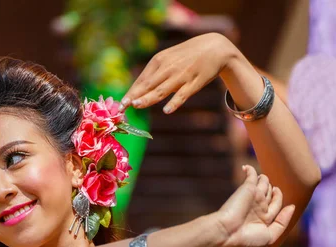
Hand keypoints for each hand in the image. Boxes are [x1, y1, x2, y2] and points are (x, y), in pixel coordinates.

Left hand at [120, 33, 236, 113]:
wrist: (214, 47)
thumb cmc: (187, 56)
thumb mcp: (169, 58)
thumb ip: (155, 73)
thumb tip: (137, 90)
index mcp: (159, 60)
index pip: (142, 80)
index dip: (130, 93)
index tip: (120, 105)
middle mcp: (168, 68)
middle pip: (148, 85)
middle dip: (134, 97)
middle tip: (122, 108)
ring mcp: (181, 76)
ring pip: (162, 90)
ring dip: (148, 98)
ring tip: (137, 106)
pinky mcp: (194, 83)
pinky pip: (183, 95)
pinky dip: (174, 102)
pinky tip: (166, 110)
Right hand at [214, 165, 294, 246]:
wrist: (226, 233)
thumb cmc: (246, 239)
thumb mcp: (270, 236)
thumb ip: (282, 222)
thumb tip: (292, 206)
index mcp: (263, 218)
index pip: (275, 204)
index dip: (279, 200)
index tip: (284, 202)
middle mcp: (258, 206)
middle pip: (269, 192)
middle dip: (273, 190)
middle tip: (274, 190)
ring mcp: (253, 196)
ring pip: (263, 182)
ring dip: (264, 179)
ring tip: (261, 179)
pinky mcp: (246, 188)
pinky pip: (251, 174)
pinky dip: (249, 169)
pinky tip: (245, 168)